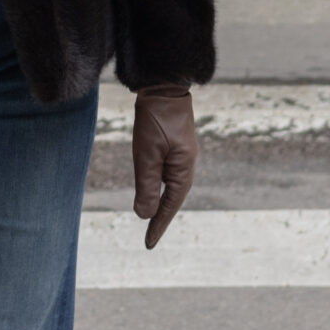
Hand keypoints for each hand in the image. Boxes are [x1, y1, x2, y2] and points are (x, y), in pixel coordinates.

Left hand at [132, 81, 196, 248]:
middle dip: (161, 217)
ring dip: (159, 202)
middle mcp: (186, 165)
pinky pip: (166, 173)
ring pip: (168, 186)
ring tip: (149, 218)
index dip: (158, 226)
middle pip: (172, 199)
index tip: (148, 245)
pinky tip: (151, 188)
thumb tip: (144, 215)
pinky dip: (158, 185)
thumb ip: (146, 185)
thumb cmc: (155, 118)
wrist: (163, 84)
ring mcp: (181, 155)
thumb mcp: (146, 154)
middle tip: (149, 238)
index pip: (169, 206)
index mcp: (183, 170)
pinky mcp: (173, 145)